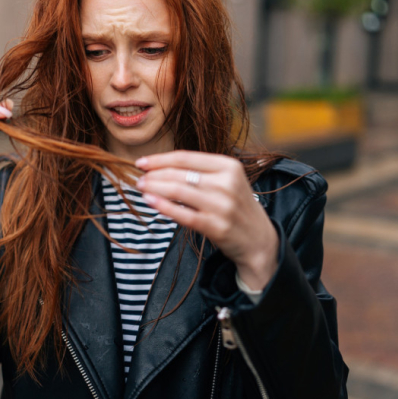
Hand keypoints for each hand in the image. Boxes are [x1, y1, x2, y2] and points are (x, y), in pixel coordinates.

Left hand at [135, 151, 278, 290]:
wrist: (259, 240)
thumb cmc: (236, 207)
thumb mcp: (227, 181)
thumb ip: (201, 171)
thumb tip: (161, 166)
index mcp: (229, 166)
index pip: (186, 157)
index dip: (160, 159)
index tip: (142, 162)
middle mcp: (227, 183)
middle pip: (180, 174)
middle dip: (154, 175)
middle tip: (138, 178)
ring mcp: (222, 206)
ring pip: (179, 192)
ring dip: (155, 189)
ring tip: (141, 188)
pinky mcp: (216, 226)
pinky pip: (183, 214)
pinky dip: (163, 206)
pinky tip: (150, 202)